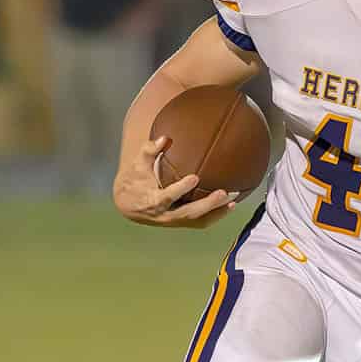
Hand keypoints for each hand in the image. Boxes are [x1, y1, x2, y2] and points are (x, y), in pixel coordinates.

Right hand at [113, 136, 237, 228]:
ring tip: (233, 201)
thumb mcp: (137, 164)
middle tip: (223, 193)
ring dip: (216, 213)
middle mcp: (164, 214)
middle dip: (207, 205)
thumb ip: (149, 150)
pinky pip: (200, 223)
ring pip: (197, 221)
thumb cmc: (134, 179)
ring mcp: (173, 221)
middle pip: (187, 213)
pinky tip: (230, 206)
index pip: (167, 197)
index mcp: (152, 200)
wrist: (127, 204)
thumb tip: (165, 138)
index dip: (181, 189)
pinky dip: (216, 216)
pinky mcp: (180, 223)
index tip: (195, 178)